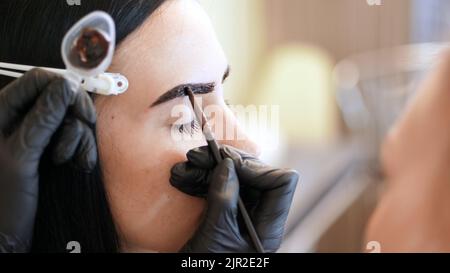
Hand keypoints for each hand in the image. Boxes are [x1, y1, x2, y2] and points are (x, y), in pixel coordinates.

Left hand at [0, 68, 96, 251]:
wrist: (8, 231)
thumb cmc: (3, 198)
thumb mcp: (21, 155)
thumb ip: (42, 119)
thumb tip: (65, 86)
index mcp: (2, 111)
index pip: (39, 80)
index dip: (64, 89)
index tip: (81, 111)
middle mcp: (22, 117)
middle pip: (61, 97)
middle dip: (73, 119)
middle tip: (76, 137)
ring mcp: (39, 133)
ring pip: (72, 119)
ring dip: (77, 140)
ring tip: (66, 161)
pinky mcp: (53, 147)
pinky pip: (77, 137)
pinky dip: (82, 150)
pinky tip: (78, 164)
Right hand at [170, 145, 298, 252]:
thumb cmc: (207, 268)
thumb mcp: (215, 236)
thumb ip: (224, 199)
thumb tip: (229, 165)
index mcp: (267, 227)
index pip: (281, 183)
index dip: (257, 168)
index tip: (227, 164)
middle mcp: (259, 217)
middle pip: (255, 175)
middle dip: (226, 162)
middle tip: (198, 156)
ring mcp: (242, 215)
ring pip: (234, 178)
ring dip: (207, 169)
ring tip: (184, 167)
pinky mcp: (224, 215)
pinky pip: (218, 188)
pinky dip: (201, 180)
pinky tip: (183, 178)